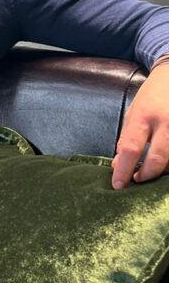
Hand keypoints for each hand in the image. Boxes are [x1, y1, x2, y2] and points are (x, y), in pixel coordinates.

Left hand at [112, 64, 168, 188]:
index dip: (124, 170)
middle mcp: (165, 122)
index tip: (118, 185)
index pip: (131, 148)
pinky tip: (164, 164)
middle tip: (136, 180)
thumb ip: (126, 140)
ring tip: (149, 171)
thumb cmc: (150, 97)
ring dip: (160, 172)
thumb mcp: (132, 113)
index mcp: (143, 116)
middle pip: (157, 159)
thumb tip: (118, 166)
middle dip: (146, 175)